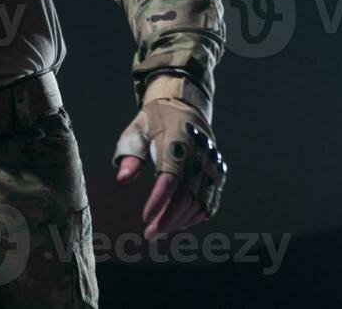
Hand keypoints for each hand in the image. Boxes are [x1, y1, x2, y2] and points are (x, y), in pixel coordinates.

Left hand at [112, 98, 225, 238]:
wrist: (184, 107)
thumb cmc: (153, 122)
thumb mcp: (136, 132)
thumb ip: (129, 155)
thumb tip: (123, 179)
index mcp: (176, 143)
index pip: (170, 180)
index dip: (158, 202)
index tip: (145, 218)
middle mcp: (199, 155)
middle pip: (186, 196)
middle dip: (168, 219)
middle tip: (150, 233)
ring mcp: (212, 165)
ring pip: (200, 203)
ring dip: (180, 221)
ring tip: (159, 230)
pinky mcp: (218, 173)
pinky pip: (211, 201)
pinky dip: (196, 216)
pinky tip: (179, 223)